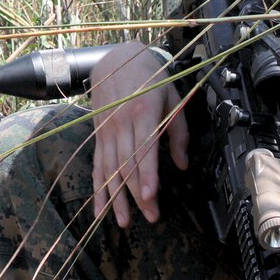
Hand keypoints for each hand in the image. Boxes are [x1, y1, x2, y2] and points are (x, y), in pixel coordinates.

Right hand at [90, 41, 186, 227]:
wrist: (116, 58)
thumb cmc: (150, 77)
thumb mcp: (173, 98)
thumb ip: (179, 132)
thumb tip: (182, 164)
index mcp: (143, 111)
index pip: (144, 148)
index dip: (148, 174)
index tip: (151, 196)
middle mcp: (121, 122)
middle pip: (128, 164)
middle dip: (138, 194)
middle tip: (151, 217)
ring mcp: (106, 130)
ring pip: (111, 169)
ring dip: (117, 197)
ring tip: (124, 221)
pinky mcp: (98, 135)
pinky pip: (97, 165)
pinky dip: (98, 188)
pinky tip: (100, 208)